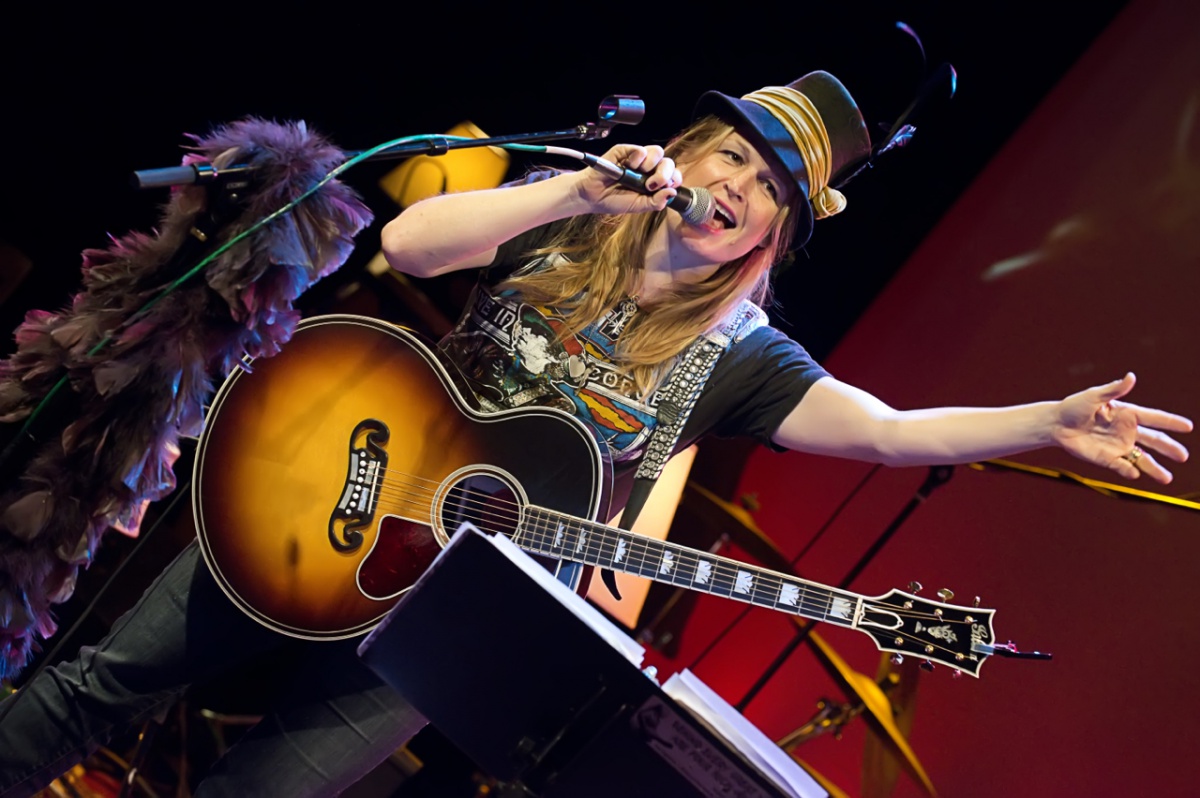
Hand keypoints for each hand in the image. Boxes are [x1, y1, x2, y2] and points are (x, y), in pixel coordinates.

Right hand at [570, 143, 682, 215]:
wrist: (592, 196)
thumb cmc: (614, 200)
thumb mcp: (638, 206)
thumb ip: (656, 202)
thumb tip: (672, 192)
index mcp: (654, 180)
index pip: (673, 175)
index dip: (674, 179)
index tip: (667, 188)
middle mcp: (648, 167)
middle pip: (668, 163)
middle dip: (665, 174)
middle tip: (652, 185)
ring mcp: (637, 158)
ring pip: (657, 152)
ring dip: (652, 165)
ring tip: (640, 175)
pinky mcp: (625, 150)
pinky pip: (640, 149)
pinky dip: (637, 158)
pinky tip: (629, 167)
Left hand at [1053, 373, 1192, 482]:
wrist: (1055, 425)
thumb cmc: (1073, 407)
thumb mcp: (1094, 396)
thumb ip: (1114, 389)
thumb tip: (1131, 376)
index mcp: (1127, 414)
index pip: (1153, 418)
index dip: (1170, 422)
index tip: (1188, 427)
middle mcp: (1127, 431)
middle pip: (1153, 441)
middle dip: (1169, 448)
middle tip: (1184, 456)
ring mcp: (1118, 446)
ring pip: (1141, 459)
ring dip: (1154, 469)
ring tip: (1167, 479)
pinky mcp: (1106, 458)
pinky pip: (1121, 466)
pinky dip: (1128, 470)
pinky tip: (1135, 474)